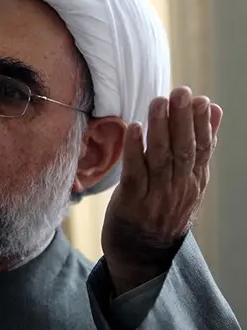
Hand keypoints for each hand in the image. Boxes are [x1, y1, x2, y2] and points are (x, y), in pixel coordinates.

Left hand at [101, 86, 222, 294]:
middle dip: (183, 119)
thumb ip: (199, 149)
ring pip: (161, 158)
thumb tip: (215, 110)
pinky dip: (134, 149)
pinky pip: (135, 173)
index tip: (202, 100)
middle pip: (183, 150)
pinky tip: (133, 128)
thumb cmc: (162, 211)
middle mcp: (179, 189)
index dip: (203, 124)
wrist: (142, 255)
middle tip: (181, 92)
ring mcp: (156, 197)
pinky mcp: (132, 202)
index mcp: (194, 183)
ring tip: (158, 102)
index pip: (202, 150)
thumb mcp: (188, 183)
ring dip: (160, 128)